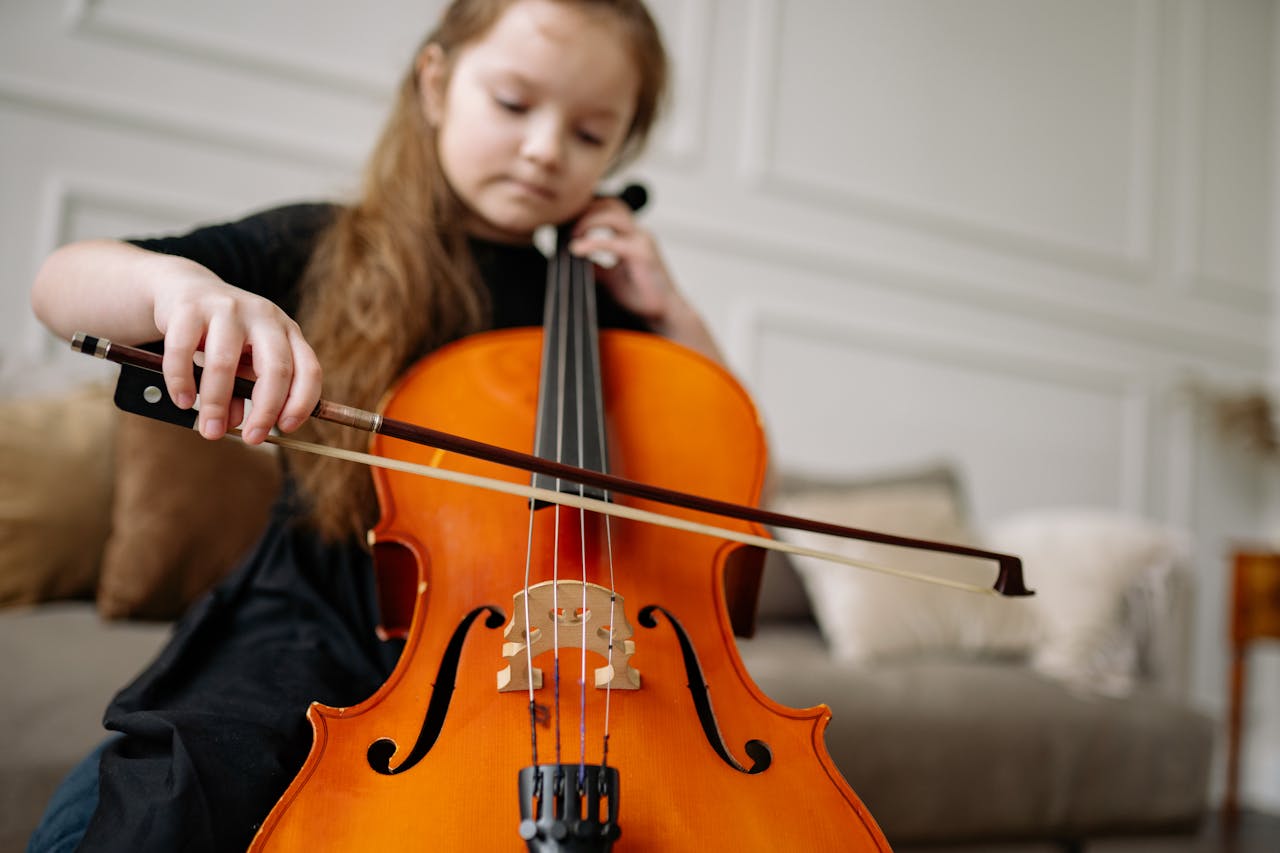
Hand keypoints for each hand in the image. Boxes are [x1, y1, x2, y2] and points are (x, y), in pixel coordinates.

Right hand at [150, 257, 321, 443]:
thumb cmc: (222, 336)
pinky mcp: (189, 307)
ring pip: (225, 363)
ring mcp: (228, 308)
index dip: (302, 402)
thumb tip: (238, 423)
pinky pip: (183, 350)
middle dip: (265, 411)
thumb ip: (247, 390)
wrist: (185, 290)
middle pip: (275, 369)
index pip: (309, 369)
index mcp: (287, 331)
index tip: (286, 428)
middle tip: (252, 439)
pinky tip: (183, 401)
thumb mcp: (246, 360)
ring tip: (210, 429)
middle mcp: (264, 316)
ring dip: (217, 404)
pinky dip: (181, 381)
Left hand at [567, 198, 721, 361]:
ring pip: (613, 213)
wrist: (663, 313)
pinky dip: (592, 243)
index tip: (564, 221)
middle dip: (585, 209)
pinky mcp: (643, 253)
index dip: (586, 210)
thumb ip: (592, 264)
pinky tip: (577, 250)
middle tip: (564, 224)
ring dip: (587, 220)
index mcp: (630, 235)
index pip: (607, 209)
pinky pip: (613, 241)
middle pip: (610, 203)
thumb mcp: (608, 277)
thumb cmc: (639, 296)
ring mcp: (642, 240)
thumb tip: (569, 258)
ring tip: (571, 235)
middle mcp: (638, 232)